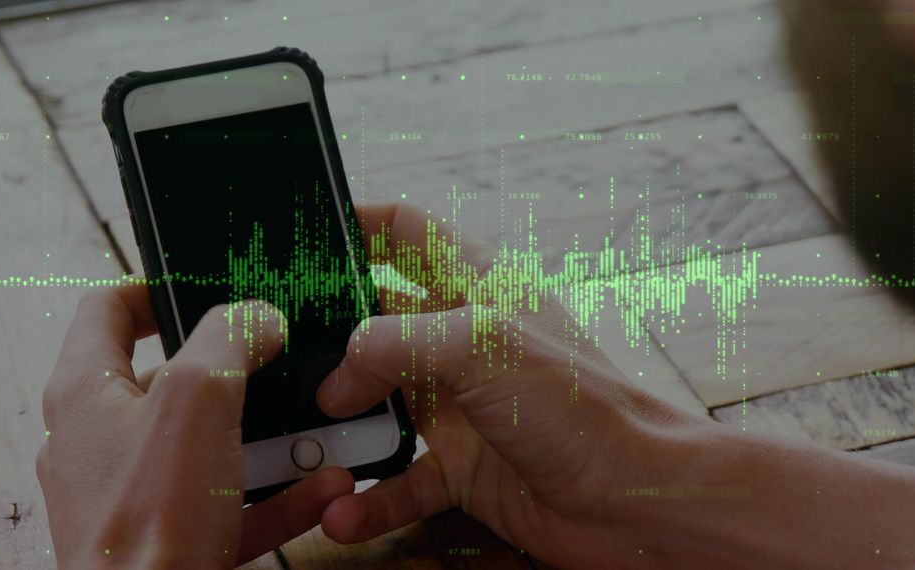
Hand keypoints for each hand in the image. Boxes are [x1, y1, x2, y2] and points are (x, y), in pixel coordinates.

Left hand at [37, 286, 354, 567]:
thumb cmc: (149, 522)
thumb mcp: (197, 398)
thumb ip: (229, 339)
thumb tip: (257, 316)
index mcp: (87, 391)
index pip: (109, 309)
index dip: (158, 286)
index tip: (207, 284)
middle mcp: (105, 439)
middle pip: (177, 379)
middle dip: (241, 371)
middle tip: (281, 358)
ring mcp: (138, 491)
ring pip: (215, 443)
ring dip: (274, 436)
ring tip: (318, 427)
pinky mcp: (173, 534)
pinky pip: (234, 500)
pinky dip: (280, 491)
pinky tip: (324, 487)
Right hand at [315, 203, 705, 567]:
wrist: (636, 500)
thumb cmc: (585, 409)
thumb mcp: (481, 347)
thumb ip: (395, 343)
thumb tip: (337, 378)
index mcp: (479, 287)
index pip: (407, 232)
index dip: (357, 223)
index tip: (304, 231)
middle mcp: (464, 342)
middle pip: (377, 321)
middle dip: (328, 336)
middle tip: (278, 351)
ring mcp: (463, 405)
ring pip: (379, 404)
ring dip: (342, 429)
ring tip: (310, 444)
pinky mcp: (465, 465)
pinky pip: (399, 480)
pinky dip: (370, 499)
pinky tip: (345, 512)